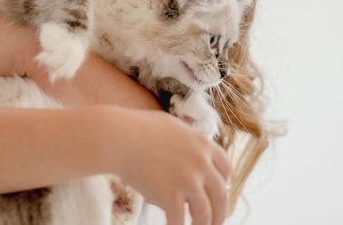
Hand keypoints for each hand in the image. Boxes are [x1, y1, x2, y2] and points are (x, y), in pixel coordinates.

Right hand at [115, 108, 231, 224]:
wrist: (116, 136)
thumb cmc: (136, 127)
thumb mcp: (171, 126)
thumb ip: (186, 141)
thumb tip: (191, 152)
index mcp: (202, 144)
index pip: (225, 168)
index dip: (223, 183)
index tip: (216, 193)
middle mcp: (201, 163)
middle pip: (221, 196)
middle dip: (219, 213)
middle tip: (214, 223)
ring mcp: (187, 180)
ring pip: (204, 214)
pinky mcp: (170, 196)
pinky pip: (179, 221)